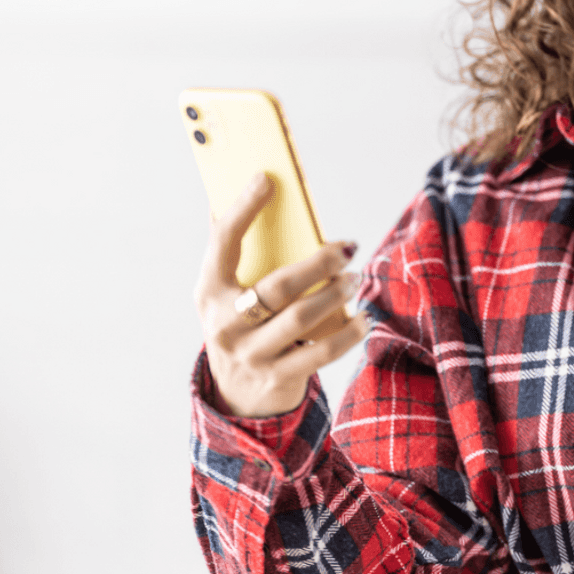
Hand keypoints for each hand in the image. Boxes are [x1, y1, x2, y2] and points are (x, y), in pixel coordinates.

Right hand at [193, 172, 368, 417]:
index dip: (244, 208)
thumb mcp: (225, 294)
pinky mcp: (277, 378)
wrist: (236, 395)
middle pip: (277, 286)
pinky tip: (363, 319)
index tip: (267, 178)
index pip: (223, 242)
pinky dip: (348, 334)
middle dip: (318, 264)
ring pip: (301, 318)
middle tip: (347, 249)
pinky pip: (321, 353)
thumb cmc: (240, 326)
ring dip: (336, 294)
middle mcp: (225, 324)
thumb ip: (230, 252)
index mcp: (209, 292)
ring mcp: (251, 354)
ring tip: (357, 278)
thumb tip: (232, 195)